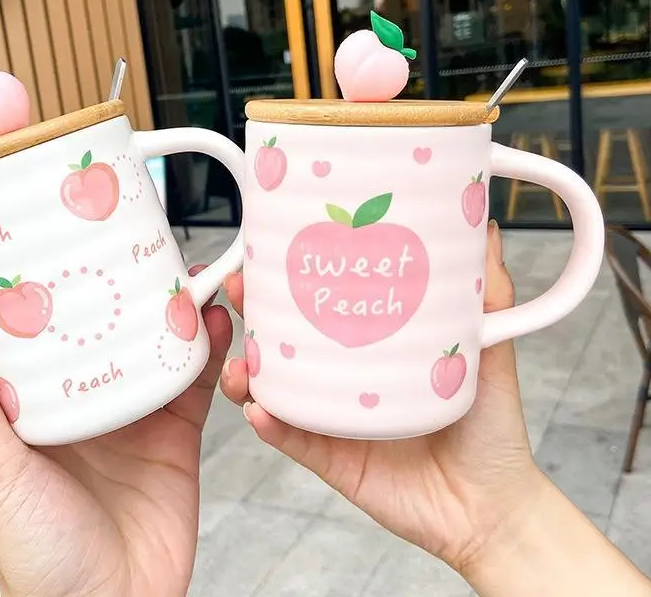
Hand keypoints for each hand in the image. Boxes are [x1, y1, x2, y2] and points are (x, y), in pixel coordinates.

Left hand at [0, 266, 229, 596]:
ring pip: (156, 344)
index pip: (40, 327)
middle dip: (125, 285)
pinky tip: (215, 322)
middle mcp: (83, 399)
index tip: (64, 233)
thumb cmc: (35, 553)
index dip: (52, 281)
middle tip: (141, 241)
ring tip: (187, 272)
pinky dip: (209, 350)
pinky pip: (195, 381)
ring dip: (175, 309)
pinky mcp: (175, 433)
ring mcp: (132, 413)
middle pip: (107, 327)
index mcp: (33, 401)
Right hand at [221, 221, 541, 572]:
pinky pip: (291, 438)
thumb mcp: (487, 350)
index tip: (273, 247)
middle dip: (254, 312)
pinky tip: (259, 408)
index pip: (324, 305)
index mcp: (372, 348)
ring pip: (275, 387)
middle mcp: (345, 378)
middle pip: (285, 339)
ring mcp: (333, 419)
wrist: (493, 507)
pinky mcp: (330, 459)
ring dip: (246, 371)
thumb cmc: (491, 426)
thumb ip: (485, 295)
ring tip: (239, 359)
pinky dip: (271, 423)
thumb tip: (488, 226)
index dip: (292, 276)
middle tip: (241, 287)